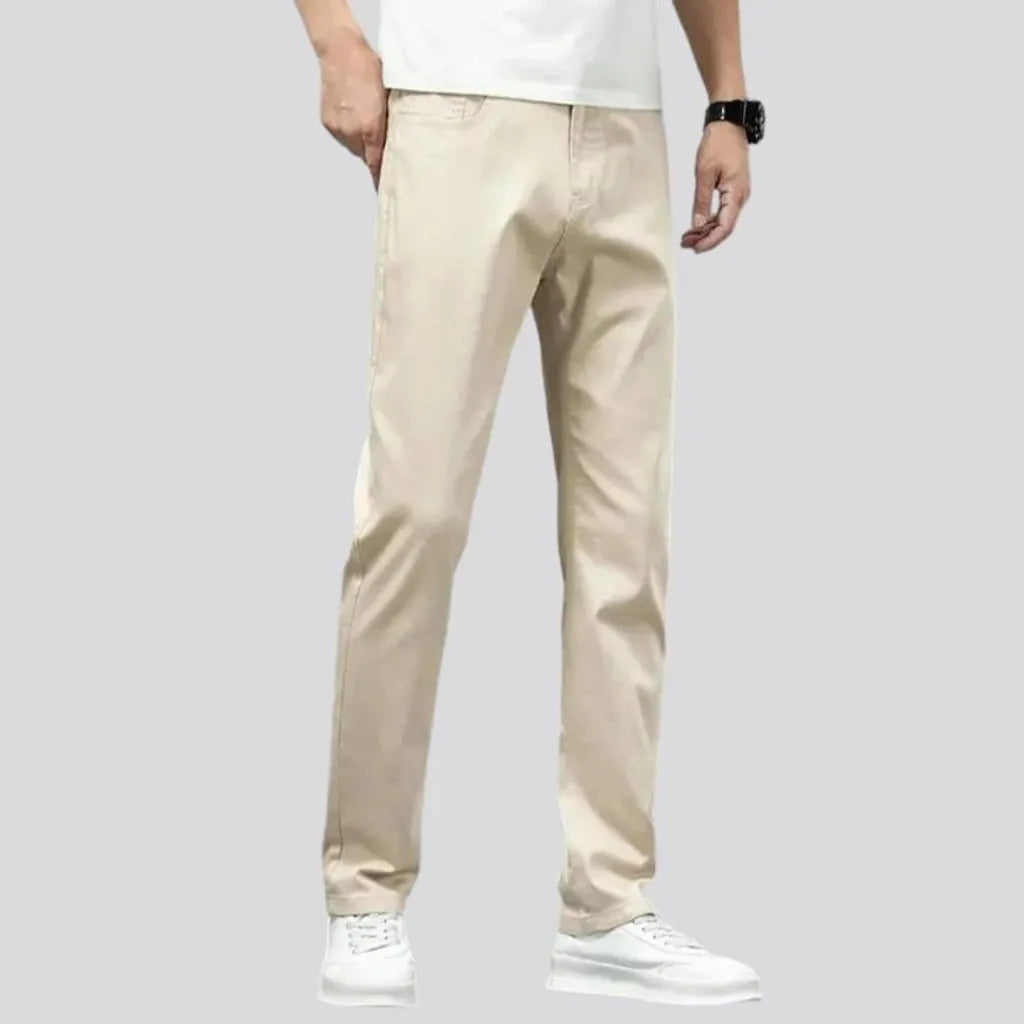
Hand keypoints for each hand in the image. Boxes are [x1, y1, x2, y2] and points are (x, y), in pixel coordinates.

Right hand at [318, 34, 386, 186]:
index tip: (387, 191)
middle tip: (381, 140)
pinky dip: (350, 130)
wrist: (341, 50)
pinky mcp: (328, 122)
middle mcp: (352, 132)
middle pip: (366, 156)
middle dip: (374, 152)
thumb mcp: (389, 98)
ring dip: (361, 140)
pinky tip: (354, 113)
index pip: (377, 164)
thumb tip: (399, 142)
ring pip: (354, 146)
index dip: (382, 178)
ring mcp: (338, 128)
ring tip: (365, 118)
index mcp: (371, 128)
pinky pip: (343, 136)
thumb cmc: (369, 68)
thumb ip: (392, 124)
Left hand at [683, 122, 750, 253]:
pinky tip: (696, 224)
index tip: (695, 248)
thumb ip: (701, 201)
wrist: (728, 123)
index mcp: (736, 194)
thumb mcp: (704, 173)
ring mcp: (738, 193)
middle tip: (685, 243)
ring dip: (706, 230)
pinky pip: (722, 210)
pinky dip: (709, 219)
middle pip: (724, 227)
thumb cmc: (718, 143)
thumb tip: (697, 224)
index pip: (725, 227)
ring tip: (687, 236)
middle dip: (705, 238)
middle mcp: (740, 196)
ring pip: (723, 220)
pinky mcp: (733, 189)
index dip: (710, 240)